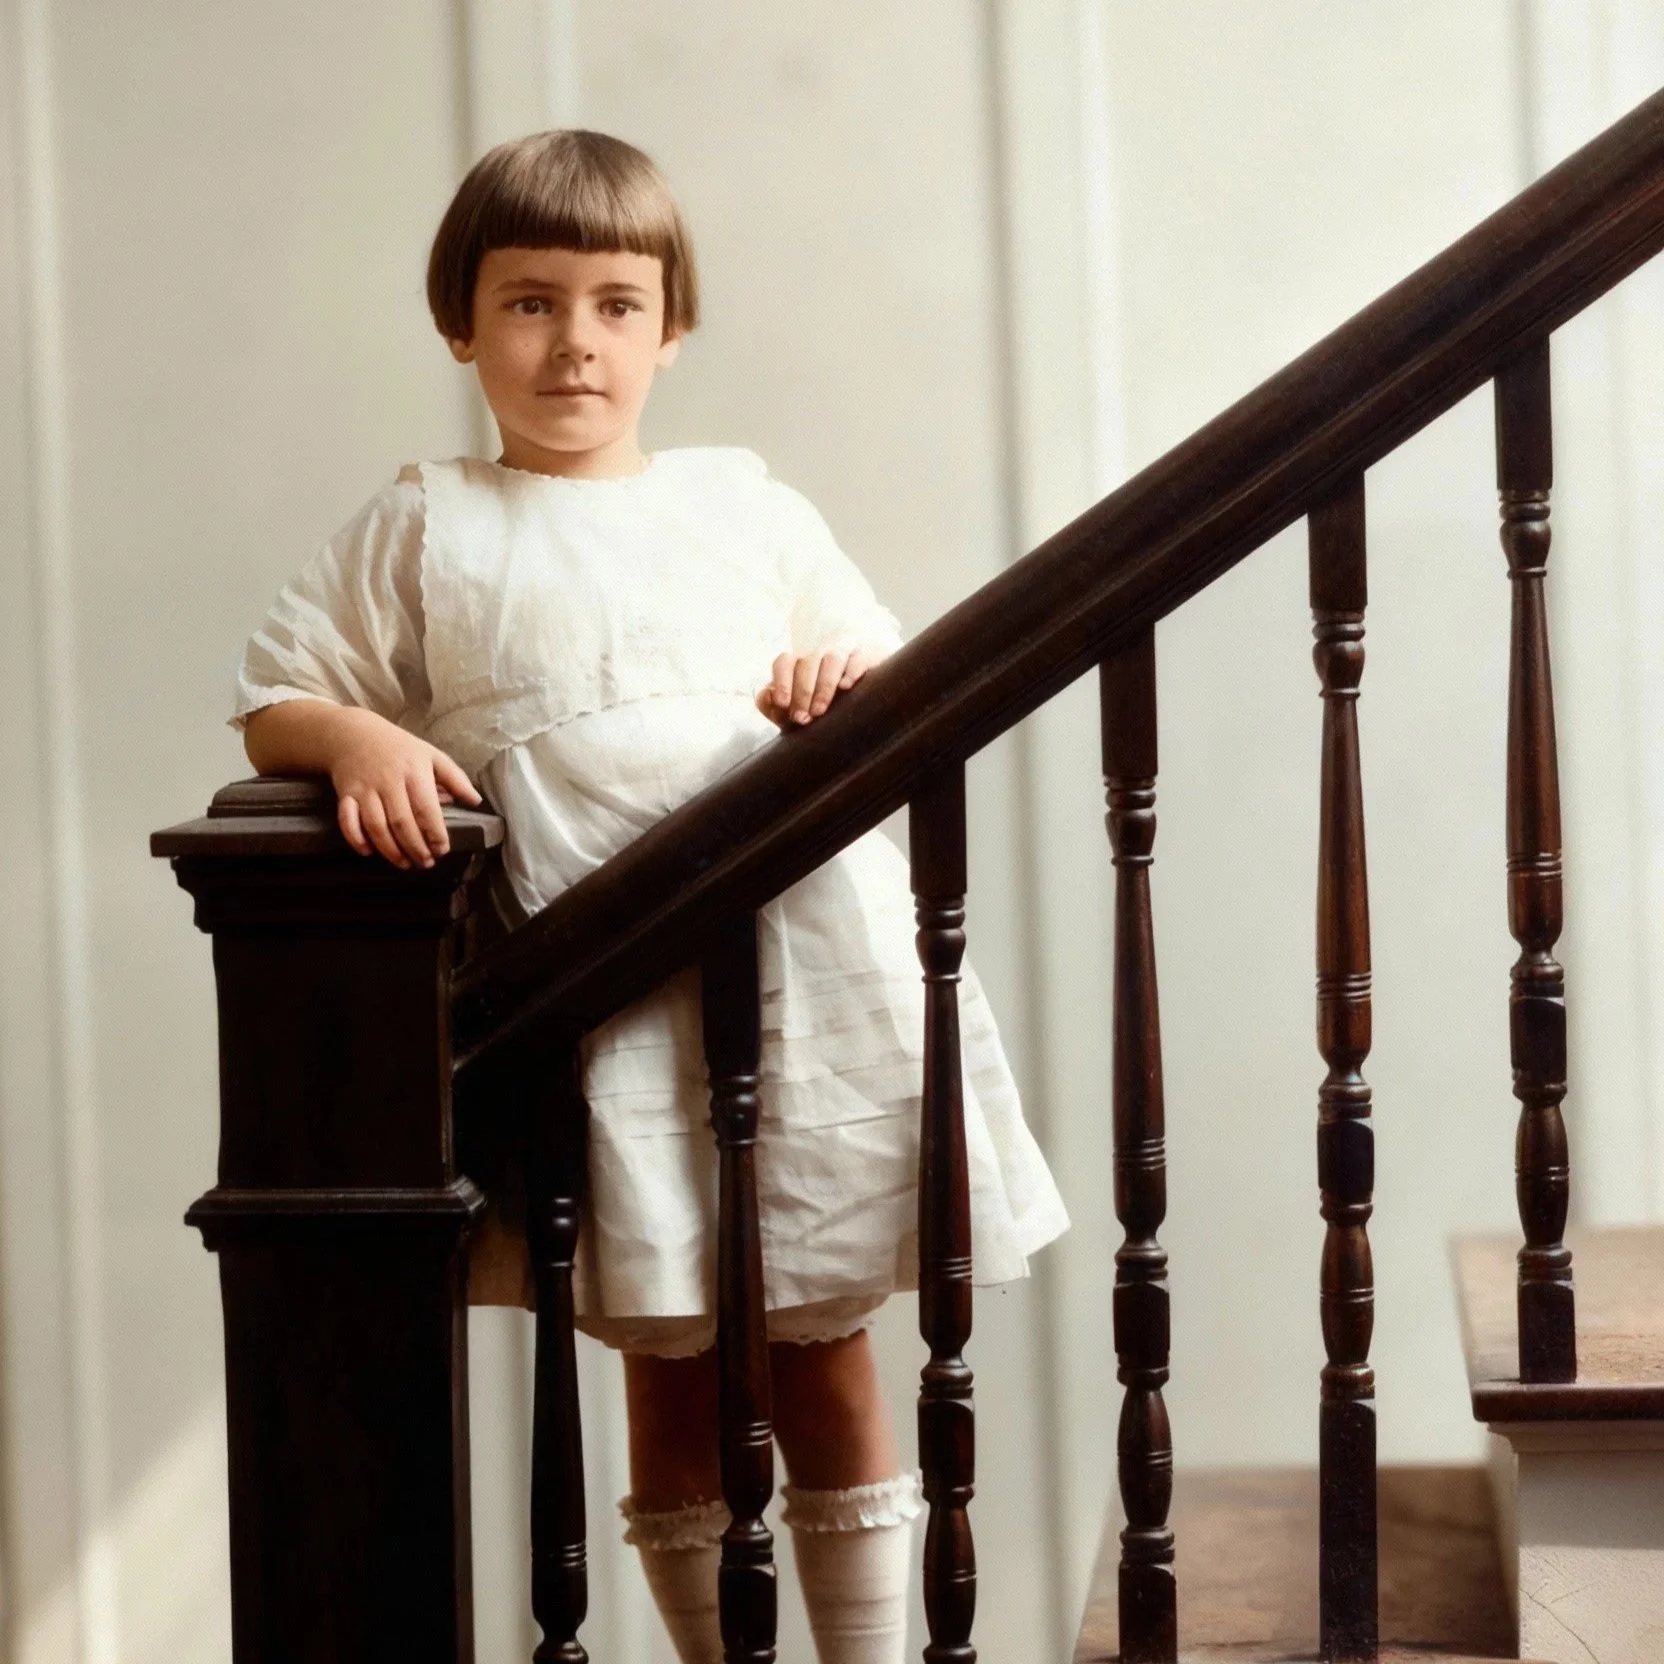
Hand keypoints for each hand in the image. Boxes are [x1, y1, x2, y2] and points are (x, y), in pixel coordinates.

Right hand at [325, 708, 481, 868]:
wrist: (353, 734)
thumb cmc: (399, 748)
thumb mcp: (431, 755)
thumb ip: (455, 778)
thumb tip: (476, 801)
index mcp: (413, 771)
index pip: (426, 808)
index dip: (435, 833)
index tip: (442, 850)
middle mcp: (388, 781)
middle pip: (401, 822)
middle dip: (415, 847)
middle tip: (426, 863)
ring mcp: (364, 789)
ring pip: (376, 826)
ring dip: (390, 850)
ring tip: (405, 863)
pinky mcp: (345, 795)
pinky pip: (347, 821)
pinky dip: (356, 839)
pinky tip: (368, 852)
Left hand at [757, 646, 886, 727]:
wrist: (865, 705)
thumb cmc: (822, 710)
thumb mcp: (796, 712)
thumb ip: (773, 707)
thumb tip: (767, 696)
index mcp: (799, 665)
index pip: (784, 662)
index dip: (781, 682)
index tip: (783, 704)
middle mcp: (820, 655)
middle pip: (807, 662)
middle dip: (803, 692)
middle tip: (802, 718)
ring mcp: (845, 652)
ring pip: (832, 658)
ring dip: (824, 685)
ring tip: (820, 710)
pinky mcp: (869, 655)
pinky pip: (860, 657)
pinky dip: (852, 670)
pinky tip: (846, 687)